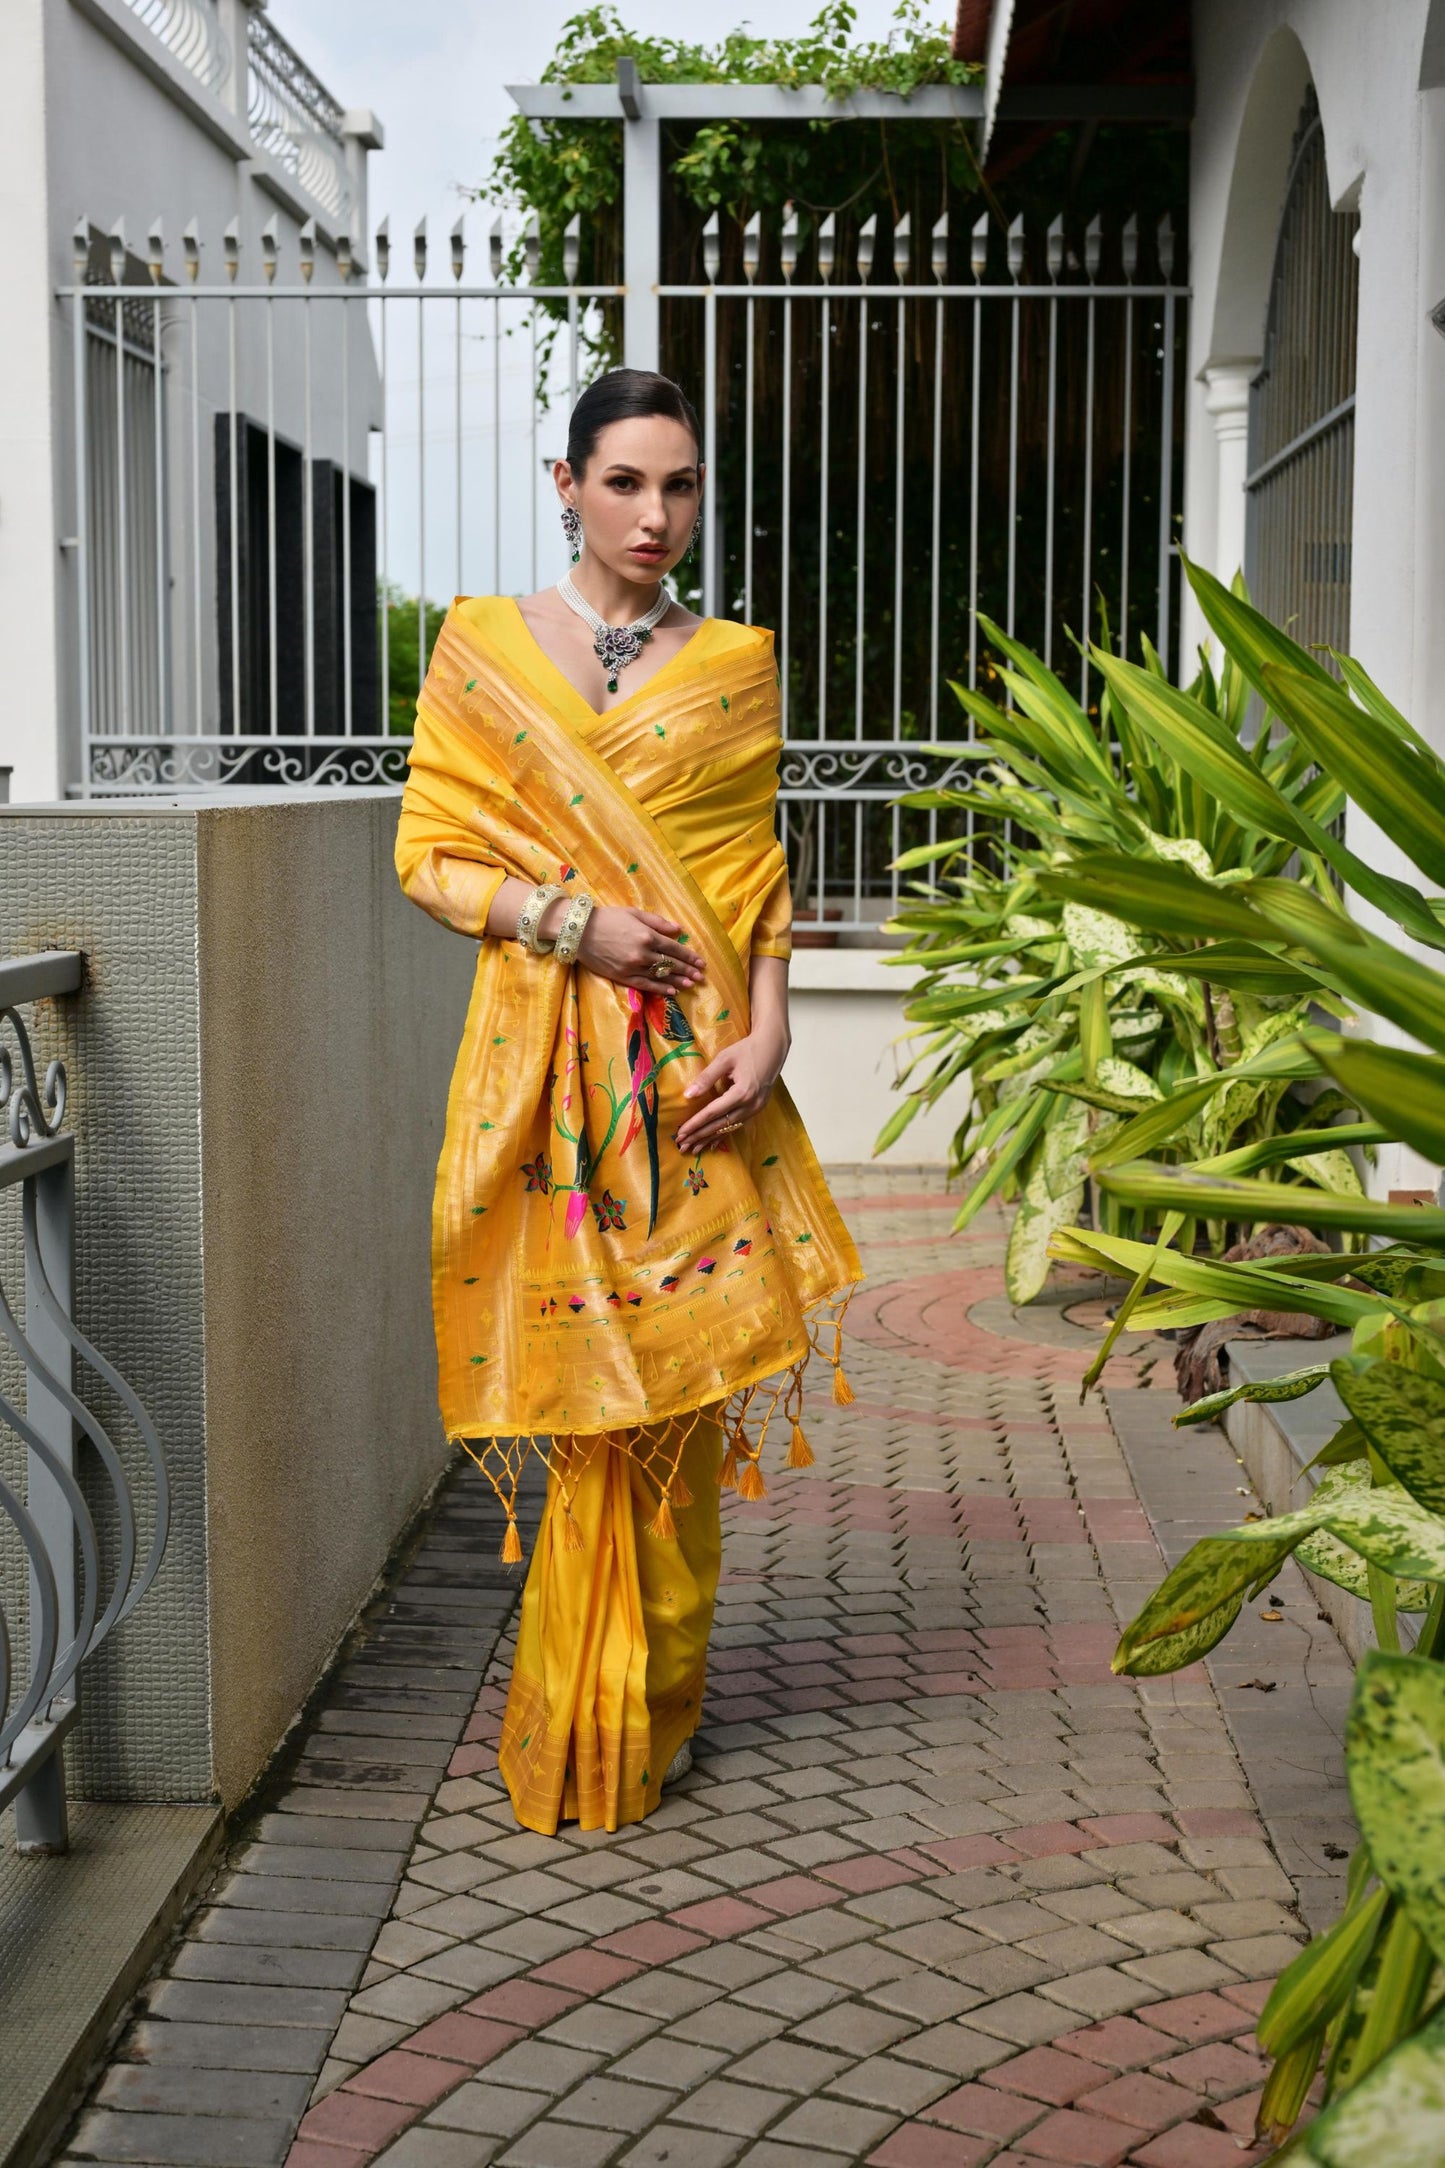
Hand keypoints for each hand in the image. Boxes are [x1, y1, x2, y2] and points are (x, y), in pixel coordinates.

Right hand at [573, 904, 706, 994]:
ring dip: (678, 981)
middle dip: (688, 970)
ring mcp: (633, 967)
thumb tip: (678, 930)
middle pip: (671, 964)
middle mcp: (643, 953)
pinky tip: (672, 991)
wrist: (580, 932)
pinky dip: (660, 989)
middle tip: (700, 976)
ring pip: (661, 976)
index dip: (689, 956)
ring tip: (691, 984)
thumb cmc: (607, 918)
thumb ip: (658, 922)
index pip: (674, 948)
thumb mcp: (634, 913)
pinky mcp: (623, 977)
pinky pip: (646, 985)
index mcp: (647, 935)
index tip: (700, 962)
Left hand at [674, 1027, 787, 1151]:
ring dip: (710, 1138)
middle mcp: (751, 1105)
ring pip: (729, 1128)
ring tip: (694, 1149)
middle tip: (682, 1145)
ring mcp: (756, 1108)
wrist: (773, 1047)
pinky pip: (738, 1124)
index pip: (713, 1112)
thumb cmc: (747, 1050)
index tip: (681, 1133)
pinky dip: (724, 1134)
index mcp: (742, 1092)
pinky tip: (713, 1143)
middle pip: (721, 1125)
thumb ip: (706, 1078)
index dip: (696, 1123)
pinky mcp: (757, 1108)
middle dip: (700, 1136)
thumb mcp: (724, 1059)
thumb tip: (687, 1095)